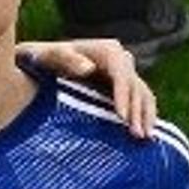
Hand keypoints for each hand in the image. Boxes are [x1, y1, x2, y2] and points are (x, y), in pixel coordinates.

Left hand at [19, 38, 155, 139]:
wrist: (42, 65)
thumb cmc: (42, 61)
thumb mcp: (48, 57)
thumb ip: (64, 58)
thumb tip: (89, 68)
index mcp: (106, 50)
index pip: (121, 73)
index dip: (124, 95)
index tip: (122, 118)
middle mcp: (119, 58)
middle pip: (134, 85)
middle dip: (137, 111)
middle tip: (136, 135)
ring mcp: (123, 72)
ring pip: (142, 93)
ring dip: (146, 116)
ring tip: (144, 139)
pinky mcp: (123, 86)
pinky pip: (141, 100)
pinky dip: (145, 116)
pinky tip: (147, 133)